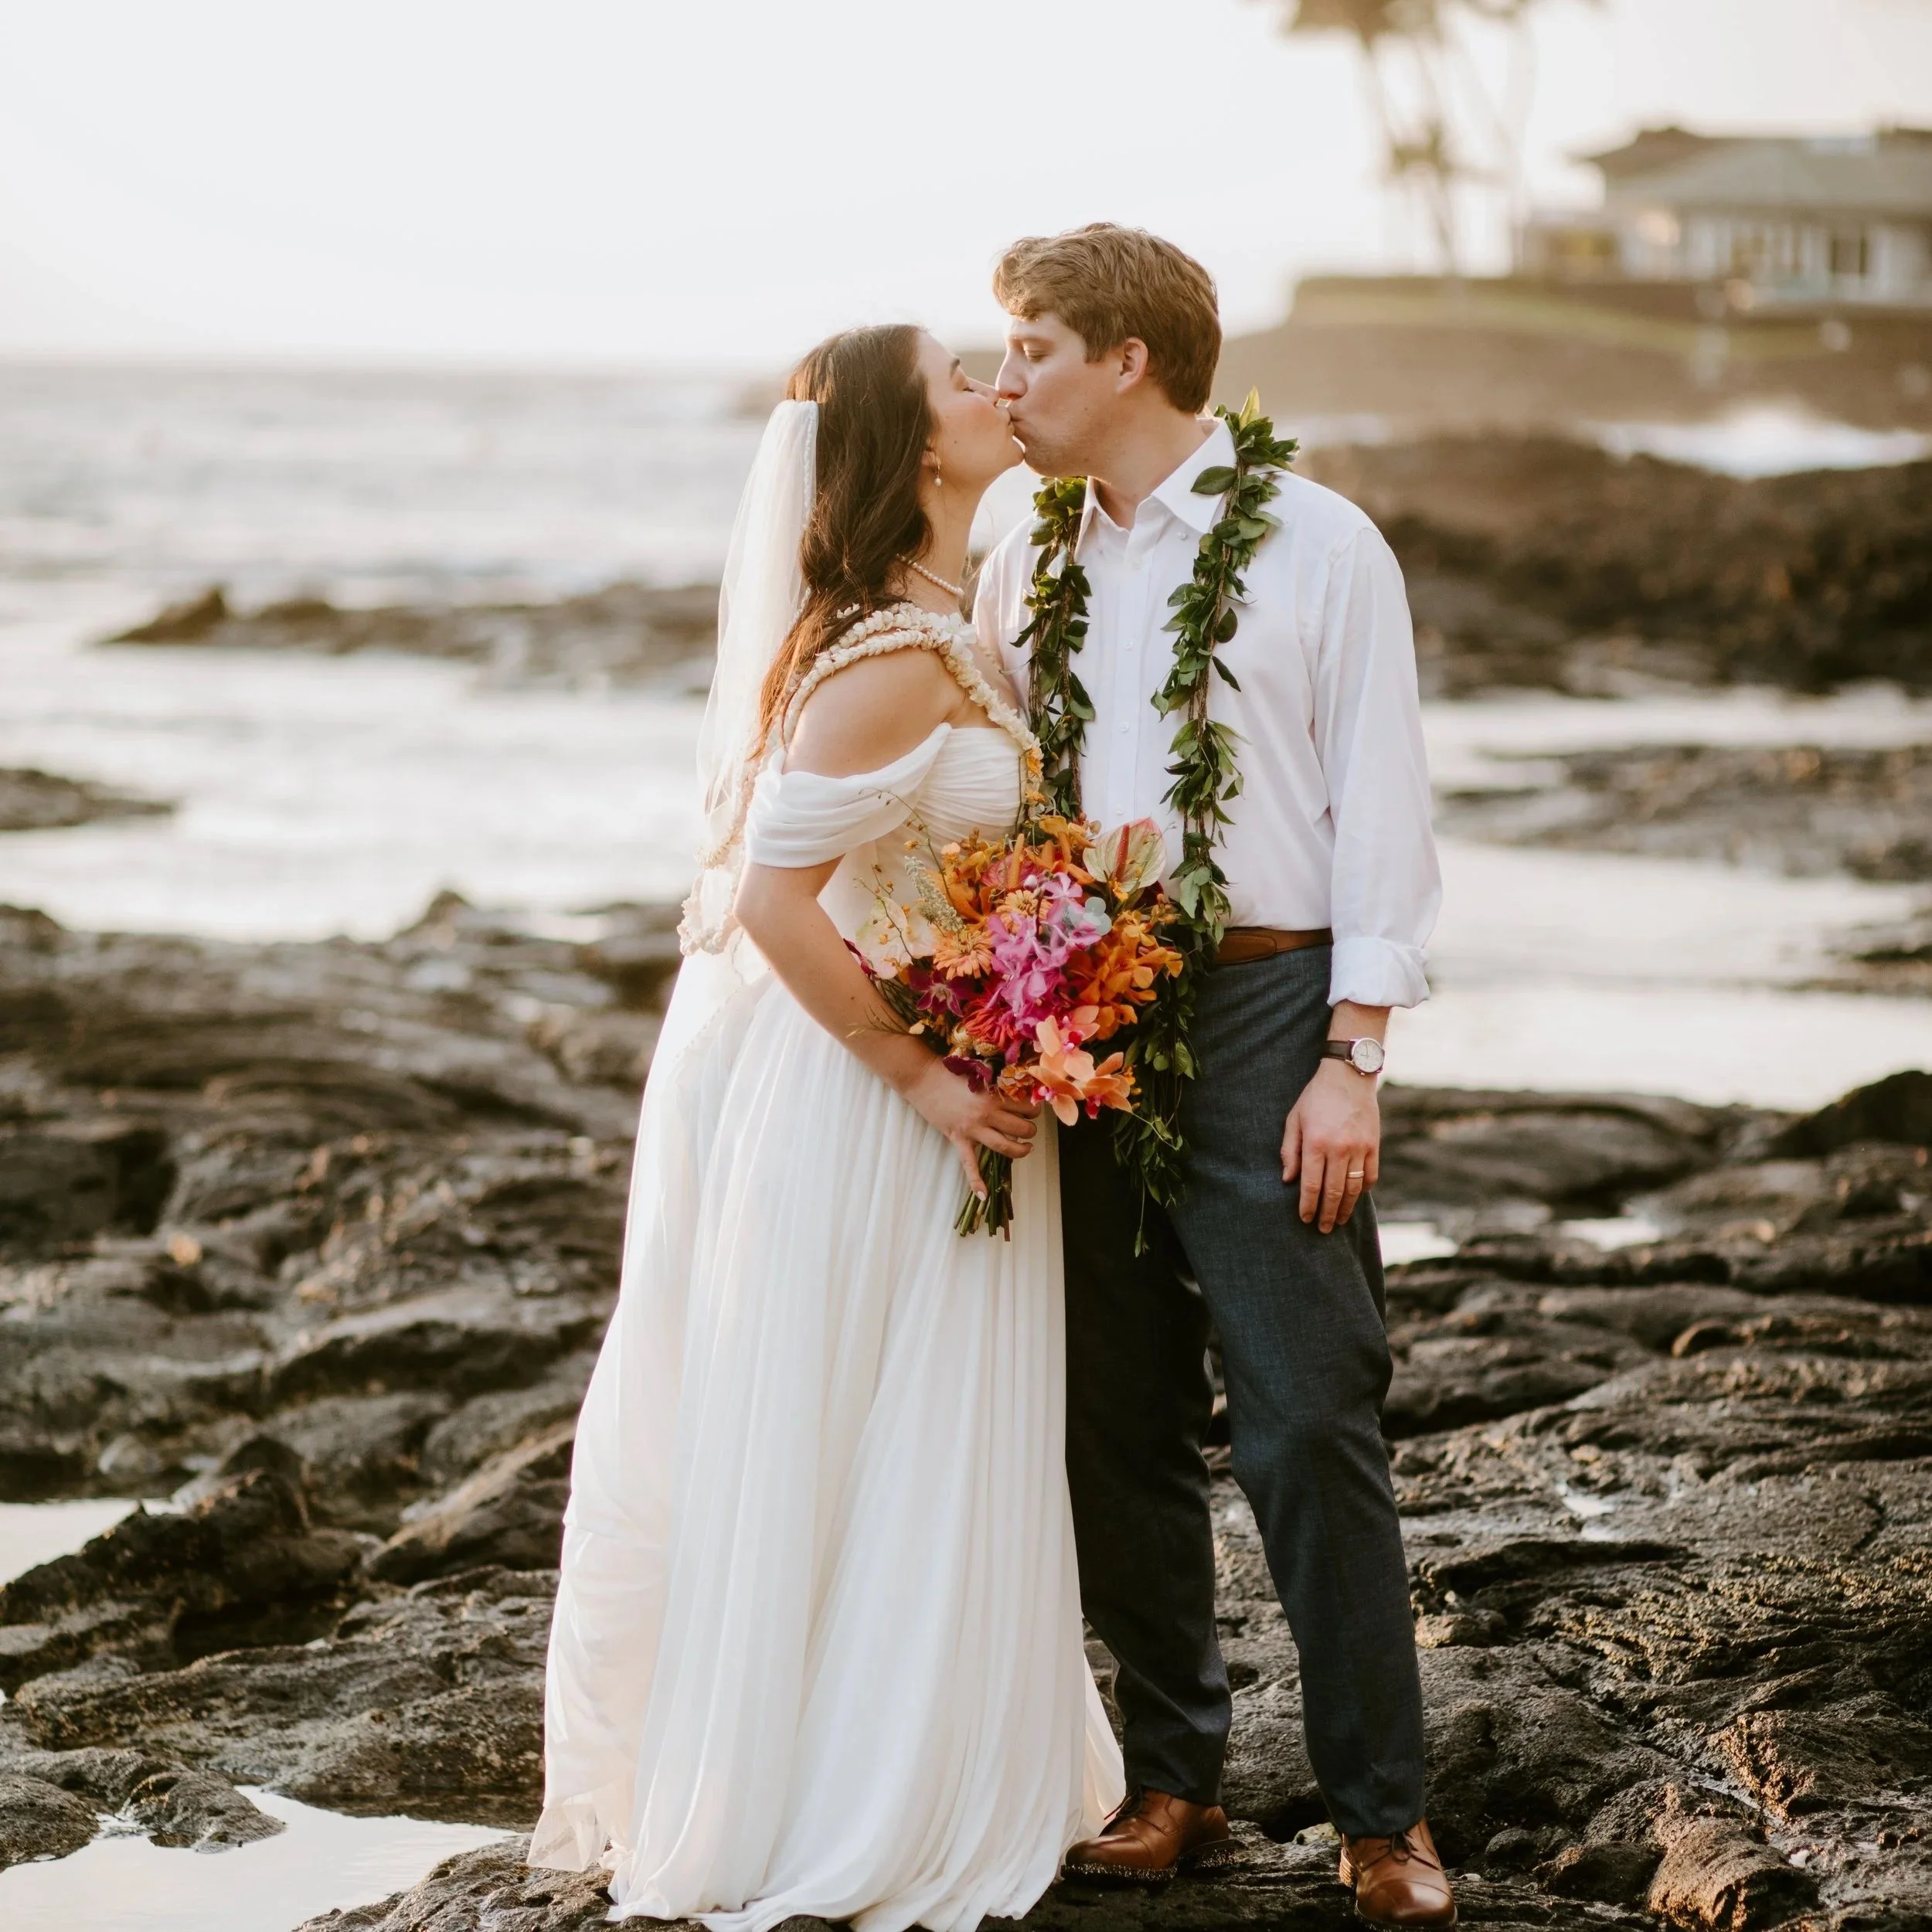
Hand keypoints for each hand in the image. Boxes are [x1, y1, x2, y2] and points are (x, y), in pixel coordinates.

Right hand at [904, 1059, 1041, 1198]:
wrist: (921, 1077)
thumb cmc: (950, 1070)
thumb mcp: (979, 1072)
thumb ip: (997, 1082)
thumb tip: (1016, 1085)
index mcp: (993, 1095)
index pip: (1026, 1107)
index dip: (1034, 1108)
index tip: (1033, 1108)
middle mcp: (986, 1114)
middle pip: (1021, 1128)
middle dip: (1030, 1129)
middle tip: (1029, 1126)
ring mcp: (972, 1129)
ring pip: (1005, 1147)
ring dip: (1021, 1150)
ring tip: (1026, 1147)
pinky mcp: (958, 1139)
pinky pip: (969, 1164)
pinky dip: (976, 1181)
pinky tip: (984, 1195)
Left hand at [1281, 1059, 1379, 1232]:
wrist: (1349, 1075)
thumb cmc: (1316, 1097)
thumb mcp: (1294, 1119)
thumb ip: (1289, 1150)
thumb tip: (1287, 1180)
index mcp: (1316, 1143)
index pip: (1310, 1184)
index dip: (1307, 1205)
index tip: (1304, 1218)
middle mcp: (1339, 1148)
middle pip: (1334, 1191)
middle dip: (1327, 1214)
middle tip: (1323, 1229)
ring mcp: (1359, 1148)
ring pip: (1354, 1188)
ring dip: (1346, 1208)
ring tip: (1339, 1221)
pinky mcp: (1374, 1145)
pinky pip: (1370, 1176)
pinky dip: (1363, 1190)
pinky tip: (1355, 1197)